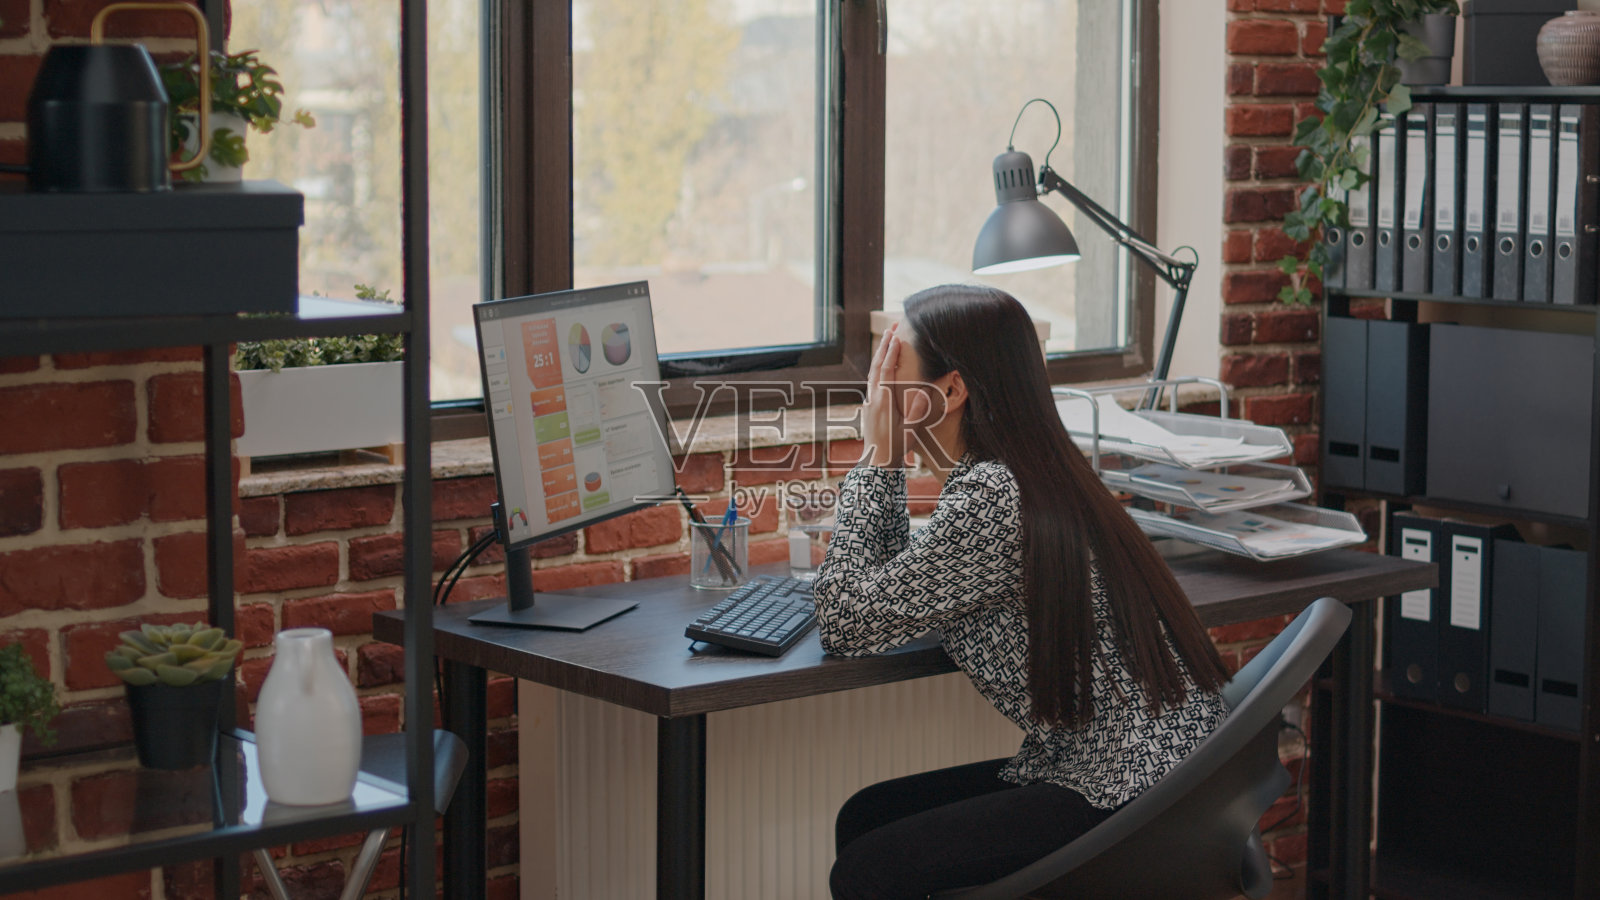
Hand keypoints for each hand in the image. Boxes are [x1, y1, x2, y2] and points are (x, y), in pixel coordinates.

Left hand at [864, 322, 905, 466]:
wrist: (877, 462)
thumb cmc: (896, 447)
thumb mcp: (909, 431)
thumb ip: (916, 412)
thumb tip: (924, 392)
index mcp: (883, 402)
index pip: (886, 372)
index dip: (891, 354)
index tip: (897, 338)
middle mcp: (873, 399)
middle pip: (876, 367)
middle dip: (884, 346)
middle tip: (892, 328)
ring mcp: (869, 402)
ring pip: (872, 373)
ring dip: (880, 355)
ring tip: (888, 339)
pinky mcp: (869, 406)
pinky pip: (872, 381)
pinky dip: (878, 367)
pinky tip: (884, 363)